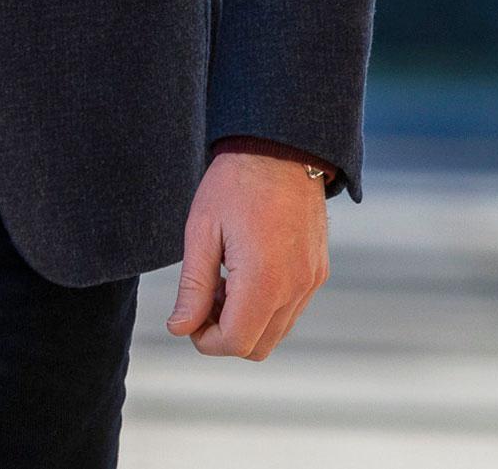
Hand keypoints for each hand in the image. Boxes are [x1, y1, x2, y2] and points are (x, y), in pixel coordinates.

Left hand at [165, 146, 328, 359]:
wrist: (281, 148)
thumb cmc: (236, 183)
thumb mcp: (202, 231)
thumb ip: (193, 287)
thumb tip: (180, 328)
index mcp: (264, 279)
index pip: (235, 342)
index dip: (205, 340)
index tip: (188, 317)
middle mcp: (295, 287)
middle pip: (258, 347)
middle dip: (225, 335)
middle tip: (204, 298)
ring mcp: (310, 281)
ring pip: (276, 332)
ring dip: (246, 322)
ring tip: (224, 281)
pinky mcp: (317, 271)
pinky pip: (291, 310)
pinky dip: (266, 307)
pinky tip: (246, 273)